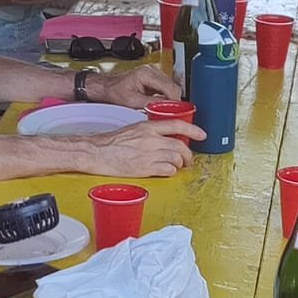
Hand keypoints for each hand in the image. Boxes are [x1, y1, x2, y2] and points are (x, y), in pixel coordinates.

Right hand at [66, 123, 193, 175]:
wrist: (95, 152)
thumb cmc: (110, 143)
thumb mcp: (133, 130)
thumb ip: (150, 133)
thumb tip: (164, 139)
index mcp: (148, 127)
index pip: (177, 125)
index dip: (193, 131)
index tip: (202, 135)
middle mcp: (150, 139)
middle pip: (180, 146)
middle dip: (188, 155)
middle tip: (188, 161)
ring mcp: (148, 154)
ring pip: (176, 158)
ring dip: (179, 164)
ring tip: (176, 167)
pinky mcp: (144, 168)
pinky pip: (167, 170)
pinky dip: (170, 172)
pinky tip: (165, 171)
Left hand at [91, 63, 177, 106]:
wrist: (106, 87)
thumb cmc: (114, 91)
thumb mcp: (132, 101)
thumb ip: (150, 104)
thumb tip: (164, 109)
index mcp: (146, 74)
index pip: (169, 87)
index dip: (174, 101)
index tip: (175, 111)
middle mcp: (151, 70)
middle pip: (173, 86)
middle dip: (174, 101)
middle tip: (172, 113)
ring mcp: (153, 73)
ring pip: (171, 87)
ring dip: (170, 99)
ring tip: (165, 110)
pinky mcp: (153, 78)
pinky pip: (166, 88)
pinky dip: (166, 97)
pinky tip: (161, 105)